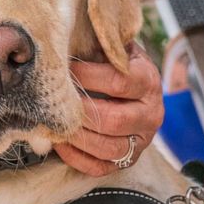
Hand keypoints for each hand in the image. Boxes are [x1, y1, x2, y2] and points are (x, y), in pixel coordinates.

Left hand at [55, 42, 163, 176]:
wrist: (131, 84)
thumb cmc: (112, 61)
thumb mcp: (111, 46)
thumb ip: (98, 41)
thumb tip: (66, 36)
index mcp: (148, 81)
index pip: (118, 82)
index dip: (86, 77)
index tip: (63, 69)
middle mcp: (151, 113)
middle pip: (113, 120)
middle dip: (78, 112)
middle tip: (53, 102)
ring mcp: (142, 140)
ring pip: (108, 147)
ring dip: (75, 137)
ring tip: (52, 123)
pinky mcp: (128, 159)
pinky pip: (101, 167)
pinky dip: (76, 157)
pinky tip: (58, 142)